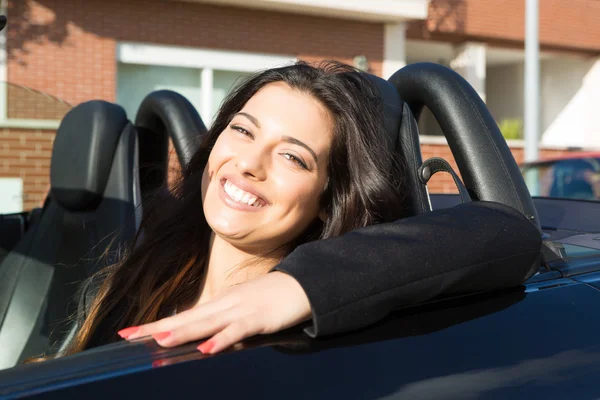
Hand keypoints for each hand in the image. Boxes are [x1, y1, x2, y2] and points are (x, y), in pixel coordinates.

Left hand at [117, 271, 311, 353]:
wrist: (303, 285)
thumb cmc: (273, 298)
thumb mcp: (243, 310)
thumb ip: (224, 324)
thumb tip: (205, 340)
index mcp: (220, 303)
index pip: (184, 316)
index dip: (156, 324)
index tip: (130, 332)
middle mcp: (225, 304)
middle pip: (187, 318)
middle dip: (157, 328)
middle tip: (128, 336)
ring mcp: (241, 309)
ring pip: (207, 322)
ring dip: (183, 332)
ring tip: (159, 341)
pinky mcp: (258, 318)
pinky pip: (237, 330)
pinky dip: (222, 339)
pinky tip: (207, 349)